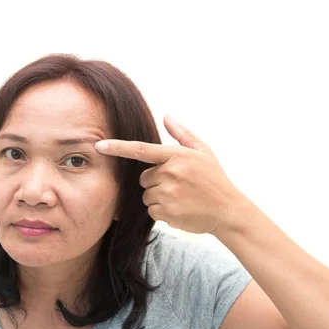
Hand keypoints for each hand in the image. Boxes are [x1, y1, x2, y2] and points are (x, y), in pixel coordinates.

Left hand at [94, 115, 253, 234]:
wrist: (228, 211)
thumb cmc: (215, 179)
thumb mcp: (203, 152)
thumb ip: (182, 134)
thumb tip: (167, 116)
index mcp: (177, 156)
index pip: (141, 150)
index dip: (118, 147)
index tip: (99, 145)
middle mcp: (170, 173)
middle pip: (144, 178)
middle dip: (155, 181)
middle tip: (178, 185)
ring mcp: (168, 193)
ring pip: (147, 195)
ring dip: (159, 197)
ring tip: (181, 198)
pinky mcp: (167, 212)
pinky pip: (152, 211)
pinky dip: (162, 211)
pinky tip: (180, 209)